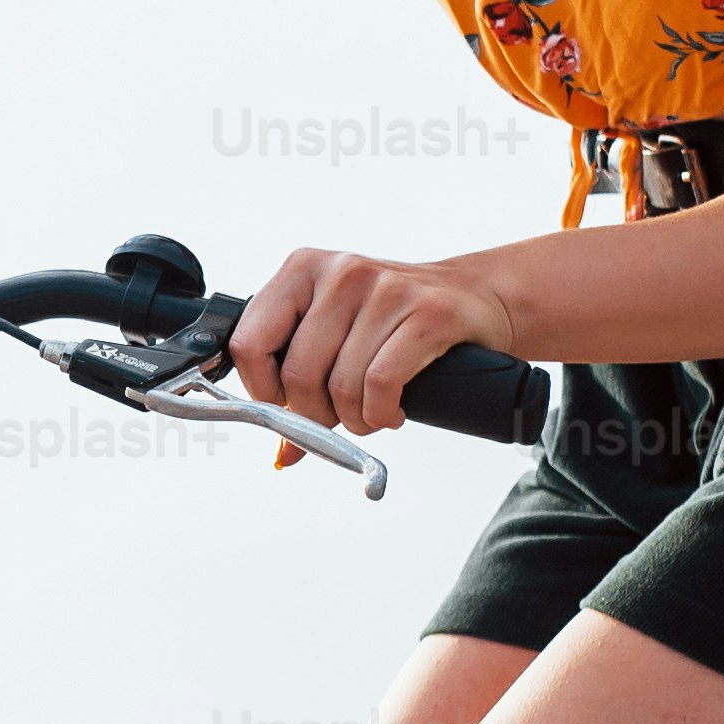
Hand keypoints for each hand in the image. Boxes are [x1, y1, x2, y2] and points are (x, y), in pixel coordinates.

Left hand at [230, 243, 519, 439]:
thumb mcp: (337, 333)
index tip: (285, 407)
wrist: (474, 296)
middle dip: (318, 417)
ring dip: (355, 420)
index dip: (262, 391)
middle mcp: (340, 272)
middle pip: (298, 376)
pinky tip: (392, 411)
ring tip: (372, 413)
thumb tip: (281, 454)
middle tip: (340, 418)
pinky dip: (382, 414)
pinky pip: (381, 385)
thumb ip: (297, 380)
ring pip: (341, 387)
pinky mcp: (427, 313)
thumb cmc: (394, 321)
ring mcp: (385, 289)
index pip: (249, 343)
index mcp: (302, 269)